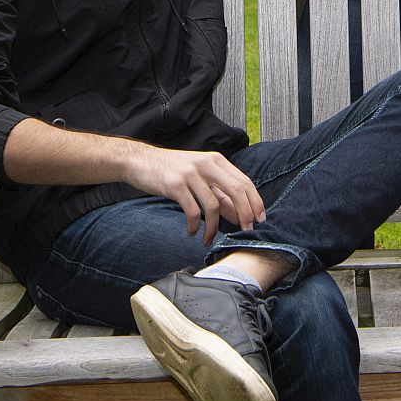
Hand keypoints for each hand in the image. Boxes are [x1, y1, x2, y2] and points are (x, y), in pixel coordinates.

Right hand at [121, 142, 265, 245]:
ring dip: (214, 227)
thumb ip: (219, 193)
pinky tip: (192, 232)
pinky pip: (193, 210)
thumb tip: (238, 214)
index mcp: (216, 160)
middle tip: (246, 231)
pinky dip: (195, 225)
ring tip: (208, 239)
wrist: (140, 161)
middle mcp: (206, 164)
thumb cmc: (172, 170)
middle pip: (236, 190)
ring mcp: (191, 173)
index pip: (244, 181)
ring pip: (214, 205)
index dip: (255, 201)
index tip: (260, 219)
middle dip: (245, 213)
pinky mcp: (175, 185)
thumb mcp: (199, 178)